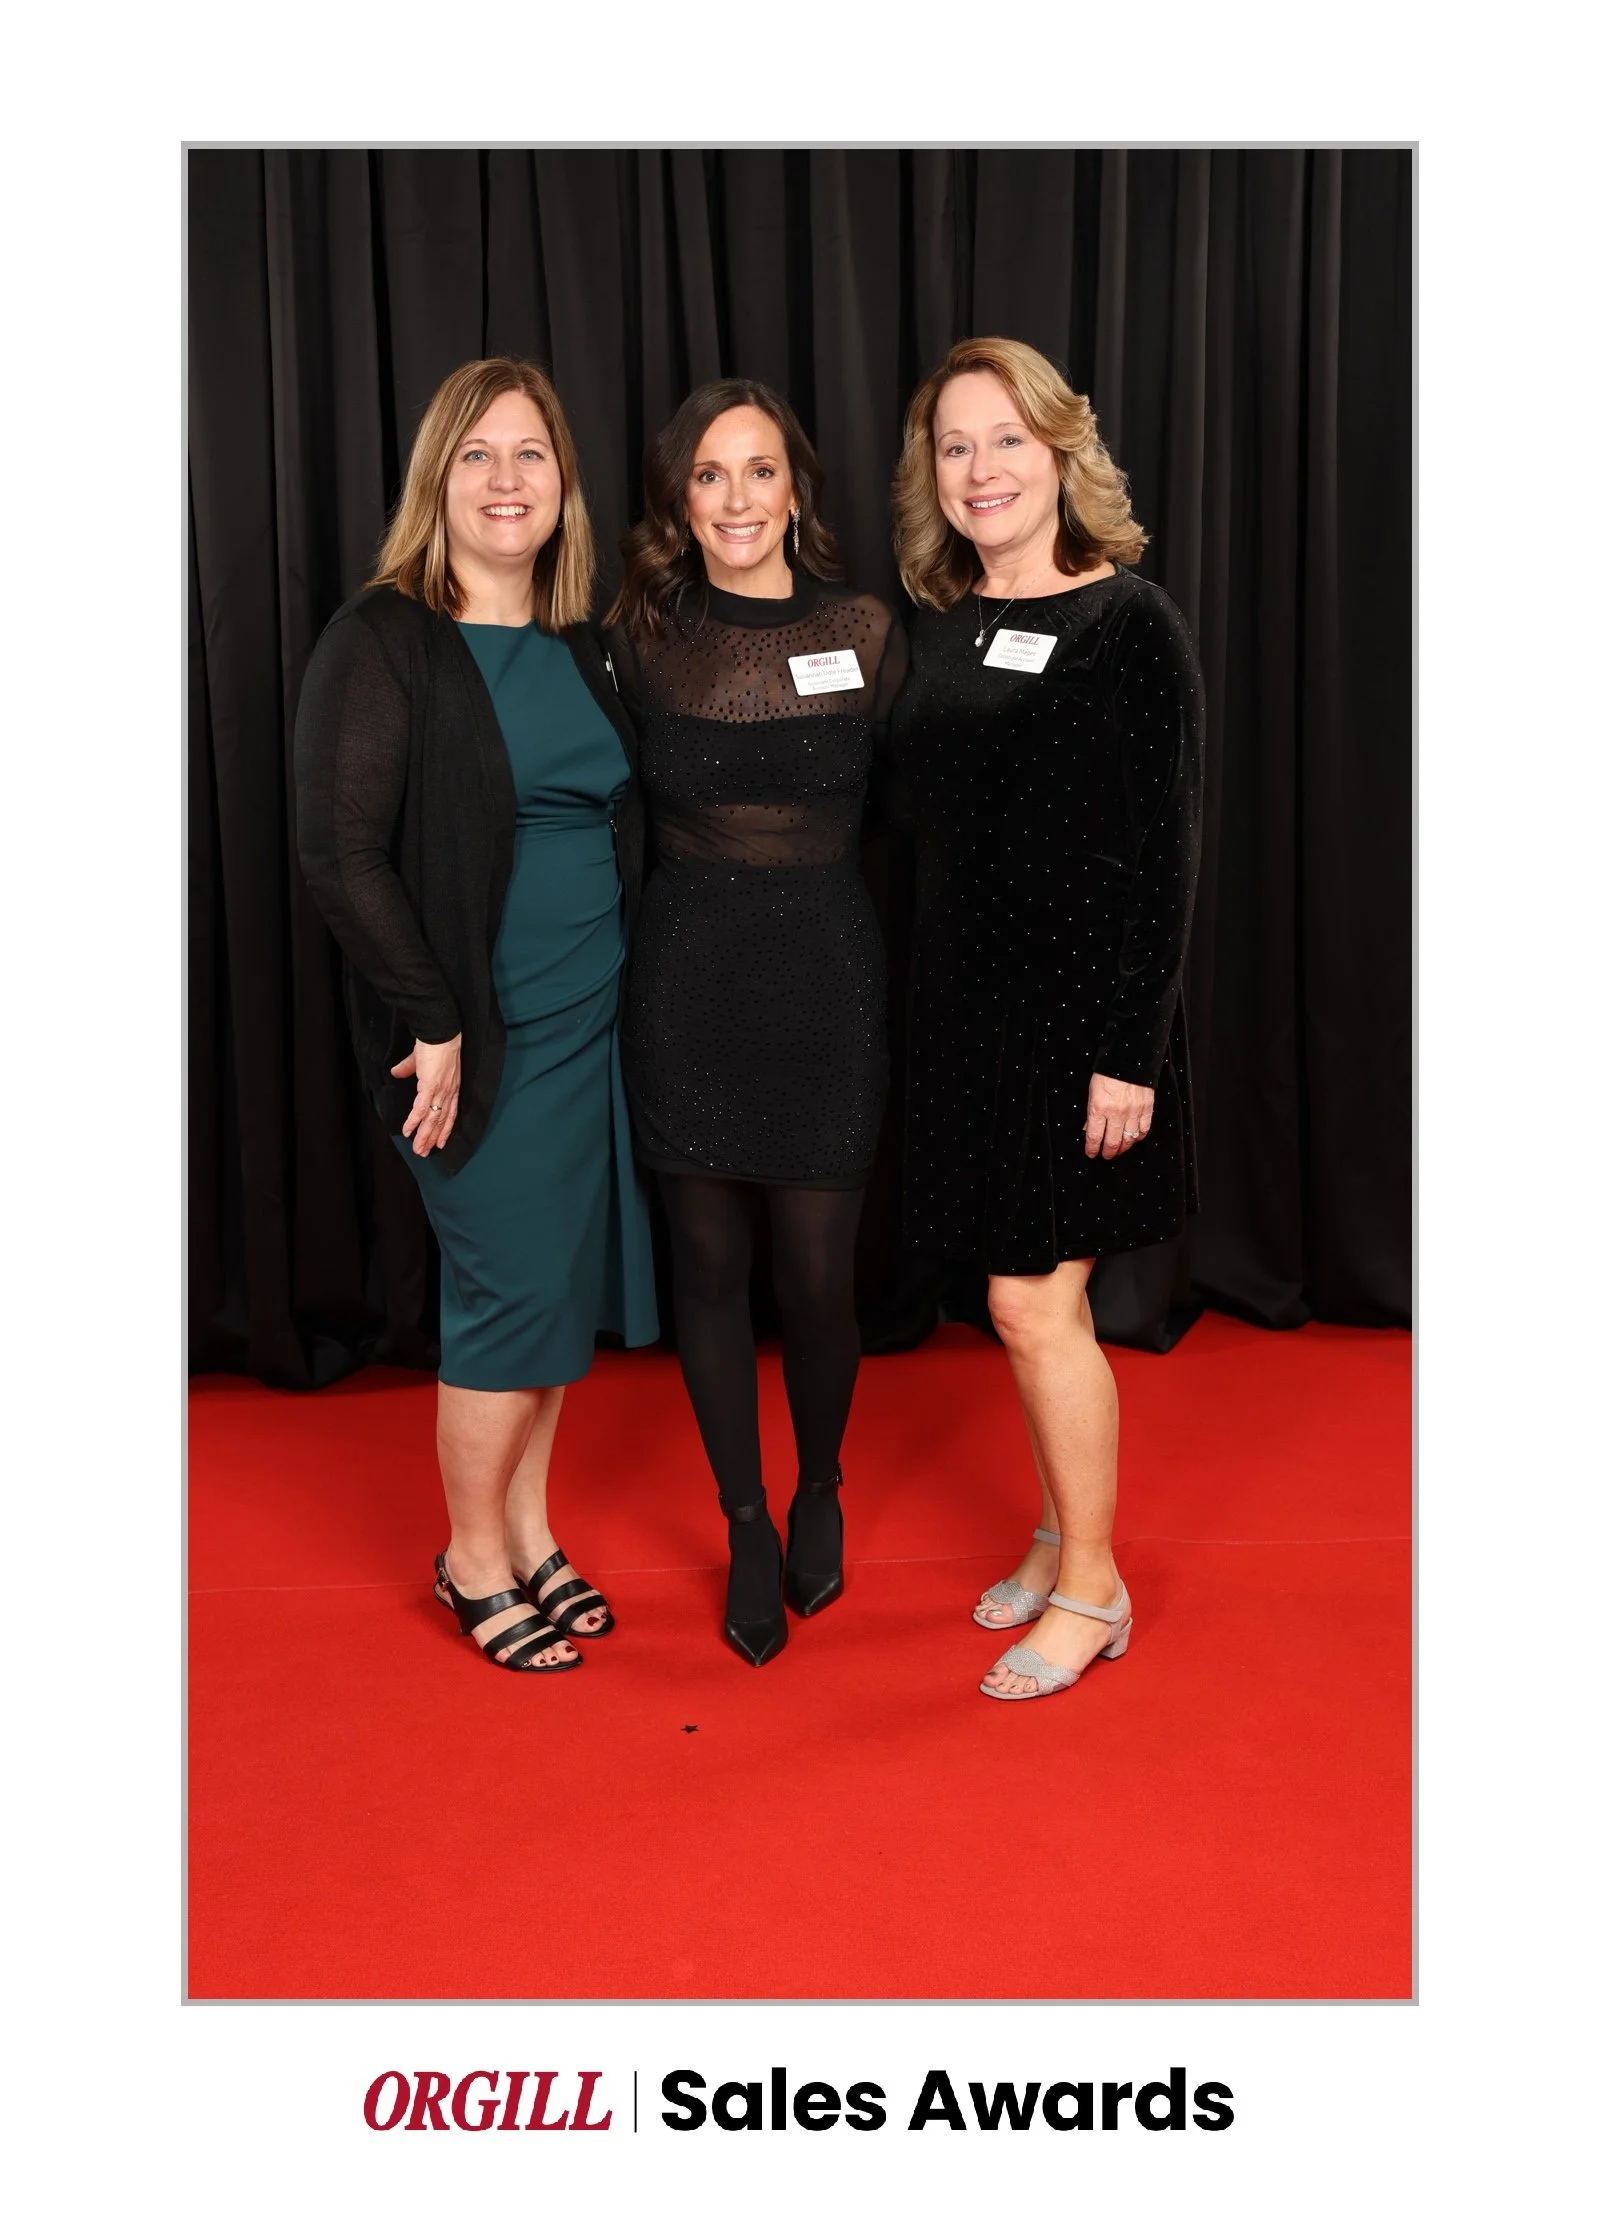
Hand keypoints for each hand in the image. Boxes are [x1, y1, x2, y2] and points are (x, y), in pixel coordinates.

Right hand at [392, 1034, 461, 1157]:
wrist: (438, 1031)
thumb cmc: (433, 1042)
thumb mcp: (420, 1059)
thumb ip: (409, 1068)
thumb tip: (396, 1072)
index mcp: (450, 1087)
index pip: (449, 1113)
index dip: (445, 1129)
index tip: (440, 1143)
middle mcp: (448, 1092)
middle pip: (441, 1121)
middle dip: (432, 1138)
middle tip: (425, 1153)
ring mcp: (440, 1090)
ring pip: (432, 1119)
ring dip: (424, 1136)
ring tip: (417, 1150)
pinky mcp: (430, 1086)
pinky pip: (422, 1109)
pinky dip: (414, 1121)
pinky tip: (408, 1131)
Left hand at [1084, 1073, 1153, 1159]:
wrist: (1129, 1059)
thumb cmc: (1107, 1074)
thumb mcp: (1092, 1092)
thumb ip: (1091, 1113)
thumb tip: (1088, 1129)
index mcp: (1099, 1108)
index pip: (1094, 1136)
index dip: (1092, 1149)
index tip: (1091, 1154)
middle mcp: (1116, 1113)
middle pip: (1112, 1142)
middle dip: (1108, 1152)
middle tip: (1106, 1155)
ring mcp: (1133, 1112)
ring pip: (1129, 1139)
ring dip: (1123, 1147)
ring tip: (1119, 1150)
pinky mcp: (1146, 1108)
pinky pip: (1144, 1129)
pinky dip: (1139, 1137)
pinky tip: (1134, 1138)